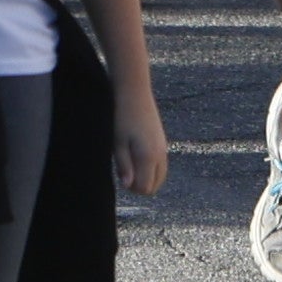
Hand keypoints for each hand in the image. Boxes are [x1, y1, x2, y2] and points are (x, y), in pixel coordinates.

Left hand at [112, 76, 166, 197]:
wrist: (134, 93)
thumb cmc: (122, 117)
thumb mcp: (117, 143)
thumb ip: (124, 165)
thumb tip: (128, 185)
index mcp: (149, 157)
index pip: (145, 188)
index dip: (131, 188)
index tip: (120, 175)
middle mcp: (161, 155)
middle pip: (155, 186)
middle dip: (140, 185)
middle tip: (124, 171)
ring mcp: (164, 148)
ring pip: (159, 176)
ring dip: (146, 177)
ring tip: (130, 163)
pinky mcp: (162, 142)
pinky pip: (160, 165)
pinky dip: (150, 168)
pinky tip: (136, 155)